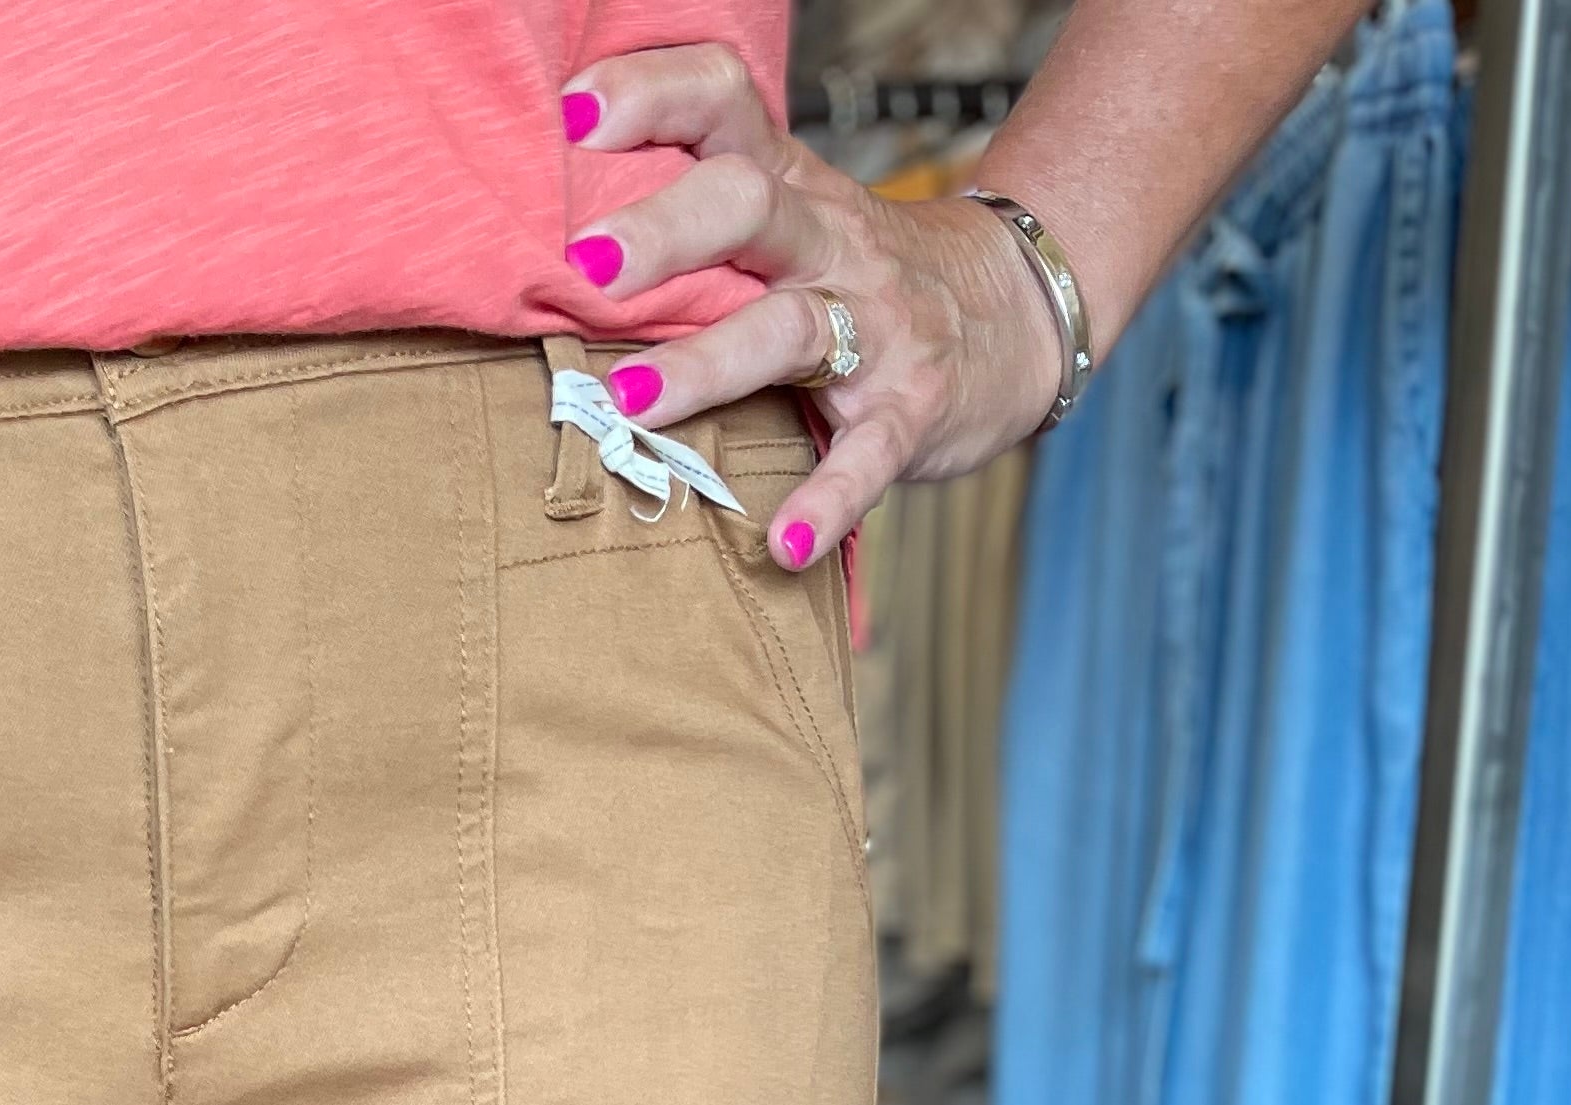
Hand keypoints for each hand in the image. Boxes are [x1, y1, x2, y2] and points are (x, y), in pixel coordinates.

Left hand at [561, 47, 1067, 569]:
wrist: (1018, 313)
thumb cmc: (863, 274)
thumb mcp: (793, 217)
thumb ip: (698, 218)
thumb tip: (552, 242)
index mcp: (790, 189)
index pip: (724, 104)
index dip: (653, 94)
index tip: (575, 115)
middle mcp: (829, 242)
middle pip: (748, 204)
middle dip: (665, 229)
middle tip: (584, 262)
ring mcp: (875, 326)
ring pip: (787, 330)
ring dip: (705, 366)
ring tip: (627, 406)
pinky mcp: (912, 409)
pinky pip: (868, 455)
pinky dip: (828, 500)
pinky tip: (786, 544)